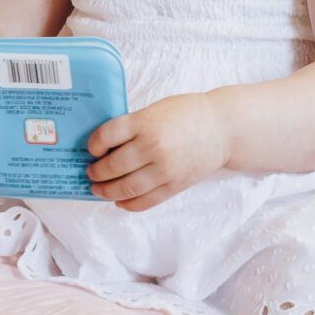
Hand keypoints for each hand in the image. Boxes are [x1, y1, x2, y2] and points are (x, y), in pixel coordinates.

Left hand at [87, 93, 228, 210]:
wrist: (223, 128)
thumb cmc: (188, 114)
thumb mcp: (156, 110)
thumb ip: (133, 126)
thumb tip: (105, 146)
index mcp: (145, 122)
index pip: (105, 136)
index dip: (93, 145)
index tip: (91, 150)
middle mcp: (152, 146)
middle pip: (112, 166)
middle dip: (96, 173)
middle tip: (91, 173)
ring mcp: (164, 169)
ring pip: (125, 188)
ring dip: (106, 192)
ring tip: (99, 190)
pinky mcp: (174, 185)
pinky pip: (145, 201)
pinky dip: (128, 204)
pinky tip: (120, 201)